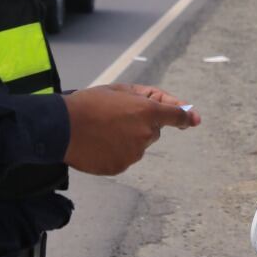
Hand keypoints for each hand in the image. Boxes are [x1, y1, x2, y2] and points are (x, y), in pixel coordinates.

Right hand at [61, 85, 199, 174]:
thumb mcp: (119, 90)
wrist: (62, 127)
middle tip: (116, 118)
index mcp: (147, 112)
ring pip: (138, 146)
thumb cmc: (89, 103)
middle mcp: (145, 135)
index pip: (176, 115)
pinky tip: (98, 144)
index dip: (186, 117)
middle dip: (141, 125)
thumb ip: (146, 97)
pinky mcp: (121, 166)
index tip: (194, 120)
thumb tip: (166, 109)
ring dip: (127, 139)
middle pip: (153, 132)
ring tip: (102, 131)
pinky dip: (115, 152)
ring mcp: (134, 153)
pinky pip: (124, 158)